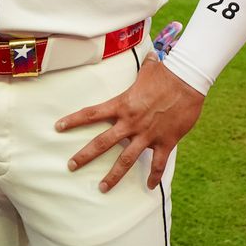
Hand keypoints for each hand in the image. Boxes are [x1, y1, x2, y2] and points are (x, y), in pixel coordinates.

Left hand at [56, 56, 203, 191]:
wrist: (187, 82)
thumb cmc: (165, 73)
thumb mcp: (147, 70)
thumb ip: (143, 68)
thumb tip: (149, 57)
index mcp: (121, 105)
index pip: (91, 114)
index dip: (73, 120)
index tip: (58, 127)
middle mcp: (130, 122)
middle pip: (102, 143)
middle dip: (85, 156)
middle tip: (71, 166)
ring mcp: (147, 134)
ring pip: (127, 160)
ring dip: (114, 175)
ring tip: (103, 188)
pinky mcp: (166, 142)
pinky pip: (158, 164)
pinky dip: (154, 176)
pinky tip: (150, 187)